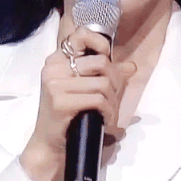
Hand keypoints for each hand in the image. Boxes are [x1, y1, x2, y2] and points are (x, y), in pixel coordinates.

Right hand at [20, 26, 135, 180]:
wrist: (50, 145)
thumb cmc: (68, 115)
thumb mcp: (85, 89)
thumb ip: (106, 74)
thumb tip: (131, 66)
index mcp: (57, 60)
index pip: (81, 35)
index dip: (100, 43)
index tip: (106, 57)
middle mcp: (54, 68)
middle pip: (101, 62)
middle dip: (115, 81)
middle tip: (113, 96)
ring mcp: (55, 84)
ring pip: (103, 83)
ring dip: (112, 101)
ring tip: (109, 112)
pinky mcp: (60, 101)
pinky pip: (98, 100)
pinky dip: (108, 111)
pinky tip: (105, 120)